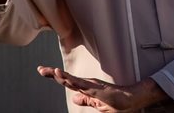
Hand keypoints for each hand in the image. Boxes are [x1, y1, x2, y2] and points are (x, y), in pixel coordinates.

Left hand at [37, 66, 169, 111]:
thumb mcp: (99, 105)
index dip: (56, 76)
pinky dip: (71, 80)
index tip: (44, 70)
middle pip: (67, 79)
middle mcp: (88, 84)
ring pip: (72, 80)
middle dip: (53, 74)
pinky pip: (81, 85)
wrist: (133, 100)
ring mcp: (92, 86)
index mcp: (87, 87)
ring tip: (49, 71)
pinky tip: (63, 76)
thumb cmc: (119, 103)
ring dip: (60, 76)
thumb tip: (74, 98)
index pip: (68, 81)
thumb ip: (86, 101)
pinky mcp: (97, 89)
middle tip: (40, 68)